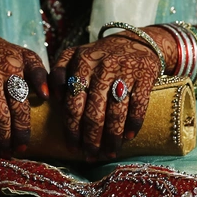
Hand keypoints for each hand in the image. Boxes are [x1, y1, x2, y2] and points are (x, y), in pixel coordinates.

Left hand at [50, 31, 160, 159]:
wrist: (137, 42)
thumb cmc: (99, 57)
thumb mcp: (74, 56)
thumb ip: (58, 73)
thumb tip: (51, 98)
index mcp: (81, 62)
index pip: (73, 102)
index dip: (72, 128)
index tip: (72, 147)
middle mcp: (103, 66)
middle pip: (95, 111)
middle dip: (91, 138)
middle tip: (90, 155)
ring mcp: (126, 71)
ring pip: (117, 112)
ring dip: (112, 137)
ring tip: (109, 152)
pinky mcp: (145, 76)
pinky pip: (138, 105)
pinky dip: (133, 123)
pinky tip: (128, 137)